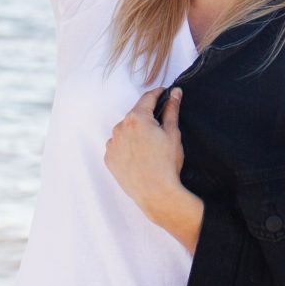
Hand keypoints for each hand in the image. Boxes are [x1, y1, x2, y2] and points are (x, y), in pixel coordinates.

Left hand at [105, 88, 202, 250]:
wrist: (155, 193)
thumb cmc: (166, 164)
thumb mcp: (173, 133)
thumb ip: (172, 110)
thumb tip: (175, 92)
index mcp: (137, 118)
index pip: (147, 98)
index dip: (158, 94)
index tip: (164, 93)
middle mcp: (120, 127)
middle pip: (135, 115)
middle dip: (147, 117)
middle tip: (160, 128)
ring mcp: (112, 144)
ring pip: (125, 130)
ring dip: (135, 132)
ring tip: (149, 147)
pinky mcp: (109, 158)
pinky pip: (118, 146)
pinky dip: (126, 146)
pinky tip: (138, 156)